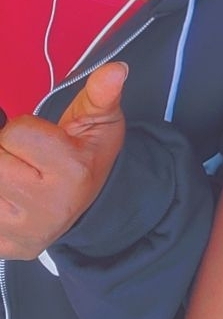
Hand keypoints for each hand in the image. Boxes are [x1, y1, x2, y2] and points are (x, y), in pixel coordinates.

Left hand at [0, 63, 127, 259]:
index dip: (24, 130)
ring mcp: (24, 232)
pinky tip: (11, 197)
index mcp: (72, 171)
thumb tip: (115, 69)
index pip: (15, 132)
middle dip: (6, 152)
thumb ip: (101, 92)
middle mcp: (47, 206)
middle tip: (27, 158)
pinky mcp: (7, 248)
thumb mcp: (101, 120)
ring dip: (1, 174)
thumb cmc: (90, 155)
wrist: (92, 204)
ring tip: (19, 175)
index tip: (42, 139)